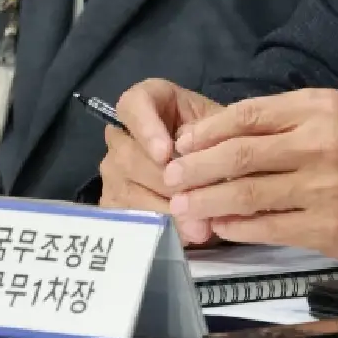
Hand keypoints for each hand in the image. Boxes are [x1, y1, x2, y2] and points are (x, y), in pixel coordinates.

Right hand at [100, 78, 223, 236]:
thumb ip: (211, 137)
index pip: (133, 105)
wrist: (218, 164)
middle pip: (130, 157)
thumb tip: (193, 165)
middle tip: (194, 201)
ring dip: (164, 210)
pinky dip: (157, 227)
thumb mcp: (223, 127)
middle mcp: (122, 135)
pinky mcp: (114, 201)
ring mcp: (114, 170)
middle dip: (165, 182)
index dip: (147, 129)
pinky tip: (183, 235)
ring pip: (128, 190)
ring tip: (198, 227)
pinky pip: (127, 216)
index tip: (166, 154)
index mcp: (147, 101)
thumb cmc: (220, 136)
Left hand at [161, 88, 337, 262]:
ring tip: (182, 207)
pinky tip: (221, 225)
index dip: (207, 132)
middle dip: (194, 169)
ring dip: (205, 201)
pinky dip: (235, 226)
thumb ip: (292, 119)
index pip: (248, 115)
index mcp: (321, 109)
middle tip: (170, 178)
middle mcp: (319, 143)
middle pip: (238, 155)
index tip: (183, 144)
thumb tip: (231, 135)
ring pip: (244, 193)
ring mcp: (321, 187)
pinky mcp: (324, 226)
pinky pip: (265, 226)